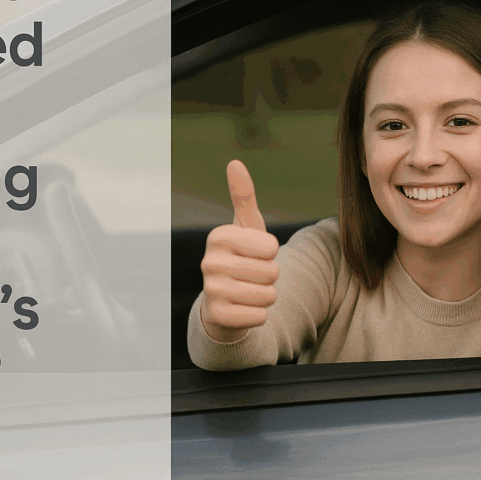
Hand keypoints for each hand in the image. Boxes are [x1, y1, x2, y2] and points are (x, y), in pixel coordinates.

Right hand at [199, 160, 279, 342]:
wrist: (223, 303)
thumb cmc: (241, 258)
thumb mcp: (246, 228)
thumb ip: (244, 196)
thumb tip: (235, 162)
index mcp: (218, 237)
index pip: (271, 246)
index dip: (271, 254)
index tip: (254, 255)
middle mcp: (209, 262)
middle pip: (271, 272)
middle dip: (270, 277)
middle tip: (251, 276)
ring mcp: (210, 290)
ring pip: (268, 295)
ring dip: (266, 296)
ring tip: (249, 291)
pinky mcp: (217, 316)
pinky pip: (260, 316)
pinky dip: (259, 315)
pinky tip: (243, 309)